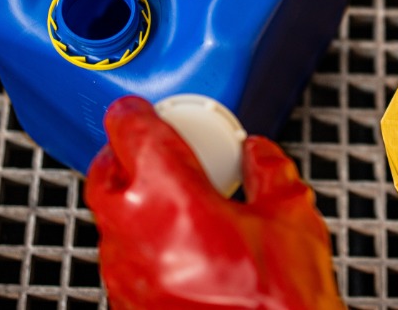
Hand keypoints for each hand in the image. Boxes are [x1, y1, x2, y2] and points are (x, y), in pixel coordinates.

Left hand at [85, 97, 342, 308]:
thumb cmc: (278, 307)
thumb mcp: (292, 222)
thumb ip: (271, 174)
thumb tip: (261, 156)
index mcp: (168, 196)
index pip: (131, 132)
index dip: (134, 111)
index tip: (138, 107)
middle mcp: (133, 232)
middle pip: (105, 174)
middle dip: (123, 155)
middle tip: (151, 148)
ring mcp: (124, 274)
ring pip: (111, 221)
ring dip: (134, 204)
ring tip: (175, 203)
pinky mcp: (128, 304)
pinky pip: (124, 261)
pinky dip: (143, 245)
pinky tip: (180, 249)